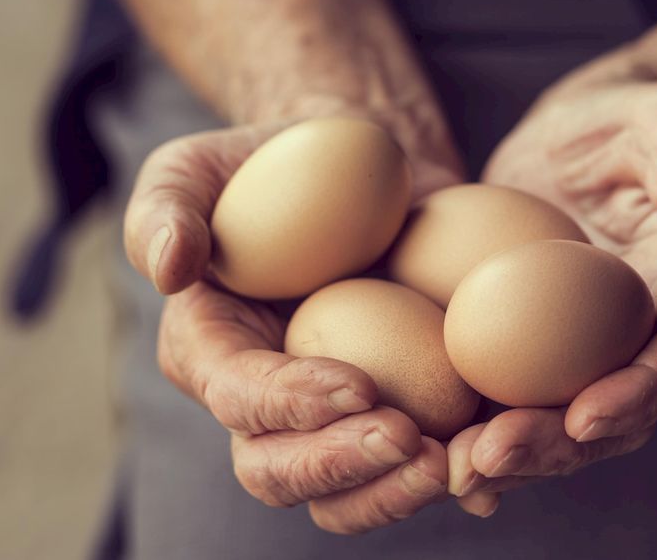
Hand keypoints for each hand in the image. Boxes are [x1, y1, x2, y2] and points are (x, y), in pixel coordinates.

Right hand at [123, 119, 462, 532]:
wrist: (360, 166)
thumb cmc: (270, 163)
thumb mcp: (198, 166)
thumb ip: (166, 206)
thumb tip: (169, 269)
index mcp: (212, 353)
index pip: (238, 398)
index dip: (289, 404)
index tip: (358, 386)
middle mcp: (265, 403)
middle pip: (282, 473)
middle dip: (342, 469)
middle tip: (410, 441)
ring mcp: (332, 417)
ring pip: (348, 493)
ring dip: (398, 492)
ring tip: (459, 464)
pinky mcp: (397, 407)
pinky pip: (415, 465)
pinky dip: (454, 477)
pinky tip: (491, 469)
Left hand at [447, 82, 656, 515]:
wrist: (584, 132)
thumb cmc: (637, 120)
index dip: (640, 395)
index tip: (587, 415)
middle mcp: (638, 341)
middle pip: (611, 416)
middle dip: (555, 446)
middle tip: (491, 456)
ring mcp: (581, 352)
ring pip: (554, 424)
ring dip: (508, 454)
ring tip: (449, 468)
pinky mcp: (528, 346)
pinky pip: (506, 397)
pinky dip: (471, 430)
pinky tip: (425, 450)